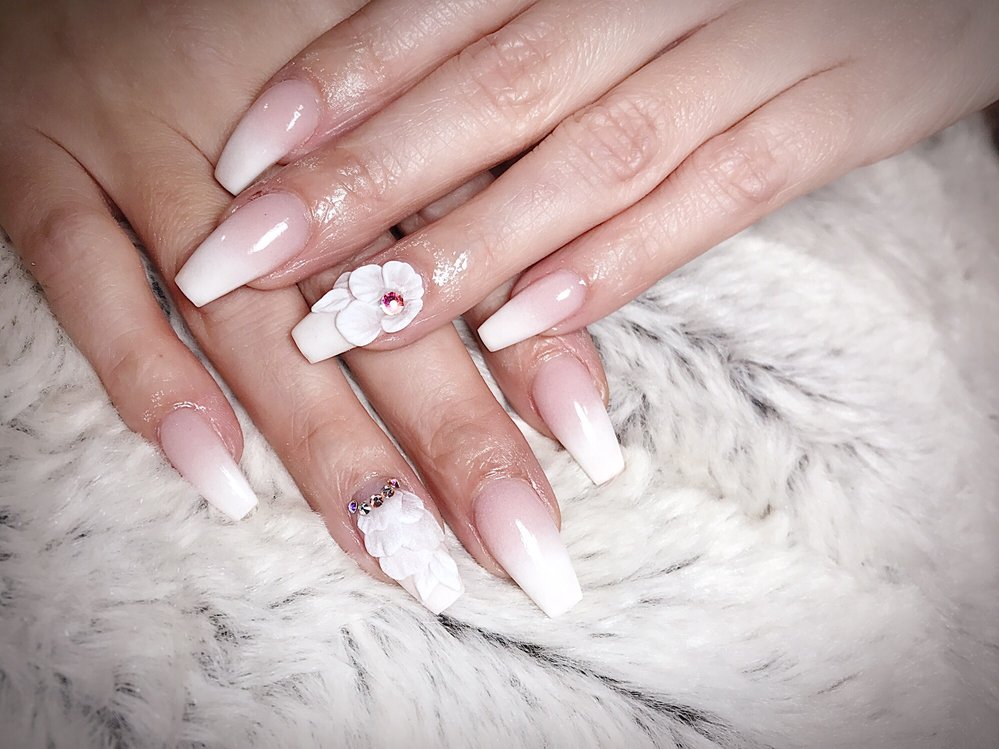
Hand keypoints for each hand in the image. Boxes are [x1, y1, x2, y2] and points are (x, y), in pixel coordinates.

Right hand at [0, 0, 622, 616]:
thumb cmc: (243, 12)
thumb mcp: (375, 61)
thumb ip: (460, 166)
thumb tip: (557, 299)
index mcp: (369, 105)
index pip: (470, 241)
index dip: (533, 347)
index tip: (588, 451)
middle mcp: (274, 147)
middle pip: (381, 307)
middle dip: (457, 436)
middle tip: (520, 548)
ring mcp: (147, 154)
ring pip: (251, 320)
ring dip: (327, 442)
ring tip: (398, 553)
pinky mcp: (40, 167)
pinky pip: (86, 284)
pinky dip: (147, 380)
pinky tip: (216, 477)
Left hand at [174, 0, 998, 355]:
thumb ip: (524, 14)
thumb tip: (398, 90)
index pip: (445, 10)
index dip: (339, 84)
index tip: (243, 164)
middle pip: (492, 88)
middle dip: (363, 181)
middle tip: (247, 259)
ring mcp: (757, 46)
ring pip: (588, 156)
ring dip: (467, 247)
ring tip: (357, 320)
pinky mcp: (835, 113)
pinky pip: (713, 200)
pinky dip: (615, 265)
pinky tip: (524, 327)